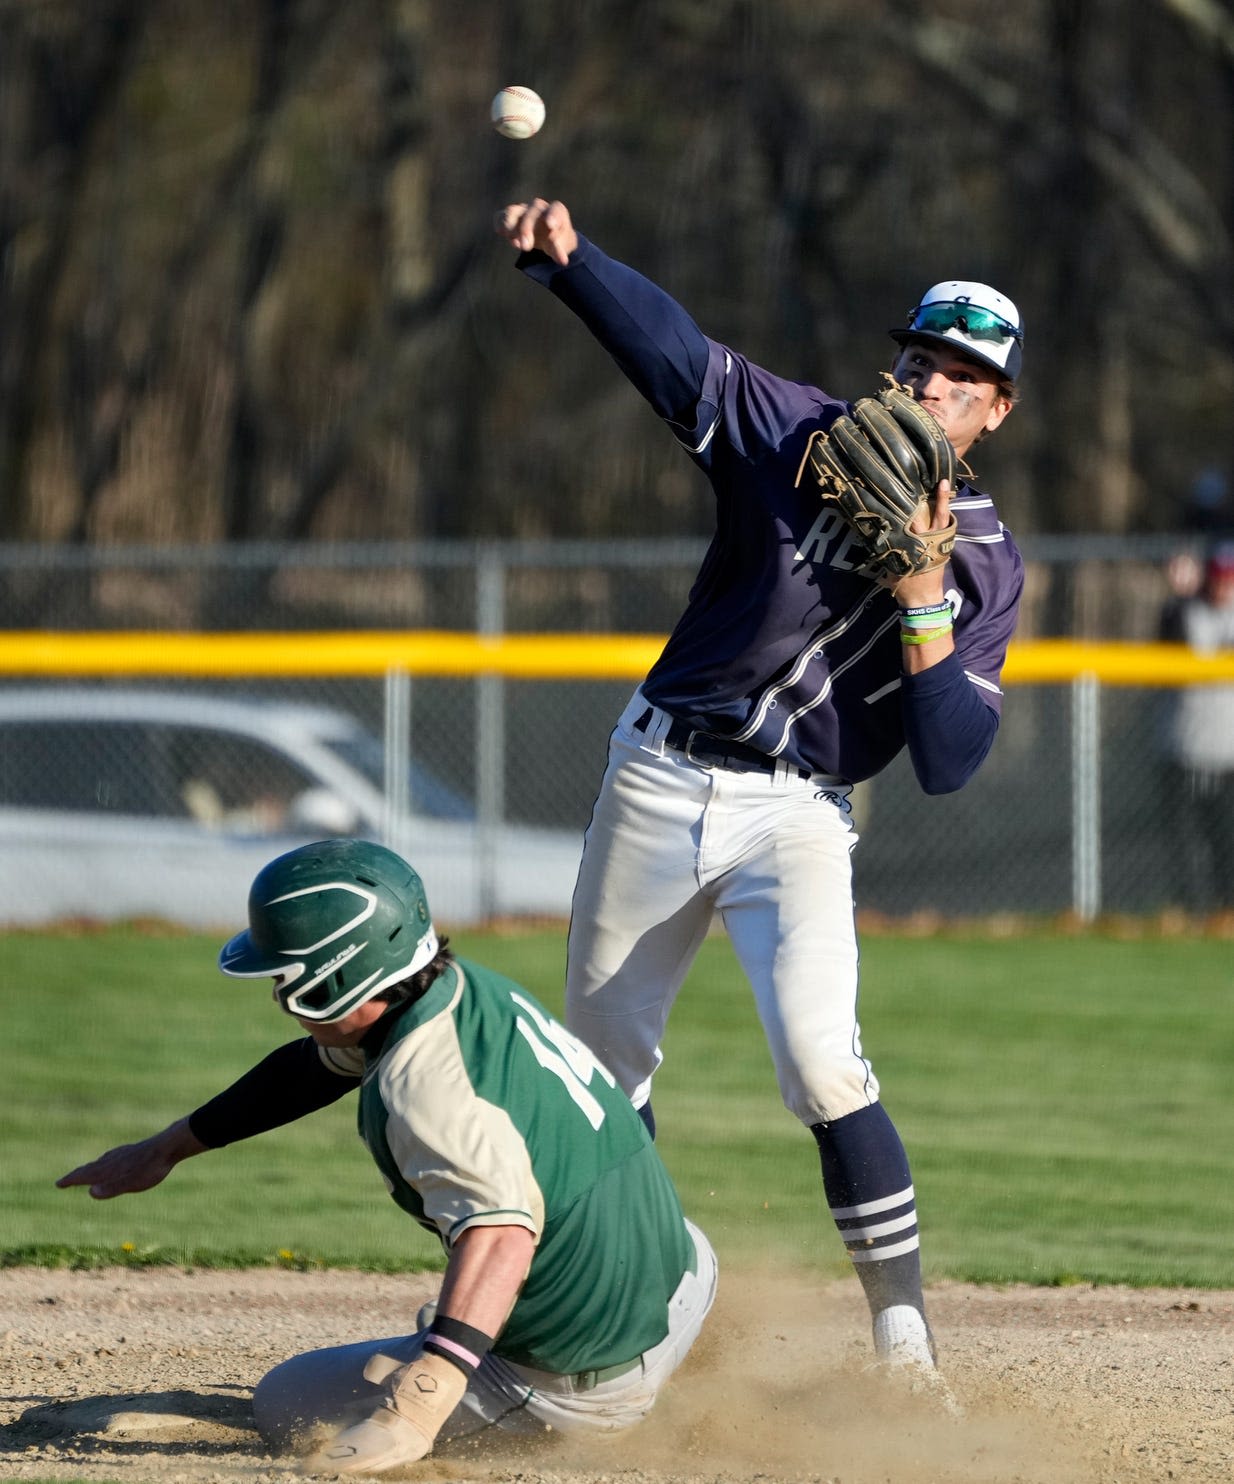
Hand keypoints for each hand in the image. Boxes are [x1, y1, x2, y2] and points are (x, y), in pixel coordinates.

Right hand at [56, 1117, 205, 1198]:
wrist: (169, 1146)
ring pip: (101, 1162)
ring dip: (90, 1168)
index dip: (71, 1180)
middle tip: (63, 1181)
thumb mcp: (132, 1183)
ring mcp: (122, 1154)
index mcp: (110, 1169)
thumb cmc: (151, 1167)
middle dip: (76, 1175)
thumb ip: (112, 1188)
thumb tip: (90, 1192)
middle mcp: (112, 1160)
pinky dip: (104, 1161)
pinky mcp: (132, 1151)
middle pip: (90, 1168)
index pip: (85, 1175)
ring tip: (85, 1172)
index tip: (58, 1183)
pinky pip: (112, 1157)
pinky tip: (111, 1160)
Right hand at [494, 198, 577, 264]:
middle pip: (531, 213)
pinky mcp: (511, 216)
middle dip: (526, 229)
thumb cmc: (556, 239)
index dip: (553, 216)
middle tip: (525, 247)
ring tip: (514, 243)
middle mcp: (538, 207)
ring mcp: (523, 210)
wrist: (547, 235)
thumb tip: (563, 262)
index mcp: (556, 211)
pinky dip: (499, 223)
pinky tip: (501, 233)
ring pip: (513, 211)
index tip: (551, 225)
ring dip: (510, 226)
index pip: (555, 210)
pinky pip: (500, 216)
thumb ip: (559, 251)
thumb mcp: (561, 246)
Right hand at [889, 479, 951, 606]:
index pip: (912, 521)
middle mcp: (930, 541)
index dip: (909, 506)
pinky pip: (946, 525)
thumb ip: (883, 552)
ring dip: (943, 500)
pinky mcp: (945, 545)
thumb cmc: (905, 586)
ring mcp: (940, 543)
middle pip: (929, 515)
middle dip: (927, 497)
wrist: (924, 600)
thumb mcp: (890, 569)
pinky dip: (946, 512)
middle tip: (927, 477)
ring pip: (943, 517)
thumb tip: (867, 538)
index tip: (903, 491)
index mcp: (916, 545)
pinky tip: (945, 499)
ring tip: (943, 482)